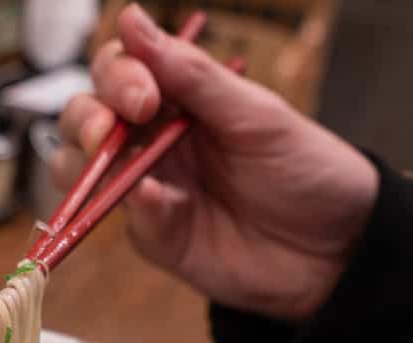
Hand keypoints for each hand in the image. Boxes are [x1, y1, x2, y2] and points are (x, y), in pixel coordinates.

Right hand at [53, 4, 378, 322]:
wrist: (335, 250)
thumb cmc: (305, 171)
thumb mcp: (255, 114)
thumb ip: (190, 74)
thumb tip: (130, 17)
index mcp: (179, 97)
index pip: (118, 70)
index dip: (117, 76)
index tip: (142, 95)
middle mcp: (152, 138)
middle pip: (84, 115)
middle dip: (85, 117)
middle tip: (109, 131)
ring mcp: (147, 187)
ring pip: (78, 167)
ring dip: (81, 161)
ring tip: (112, 163)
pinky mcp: (152, 234)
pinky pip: (119, 219)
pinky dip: (131, 207)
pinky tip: (160, 204)